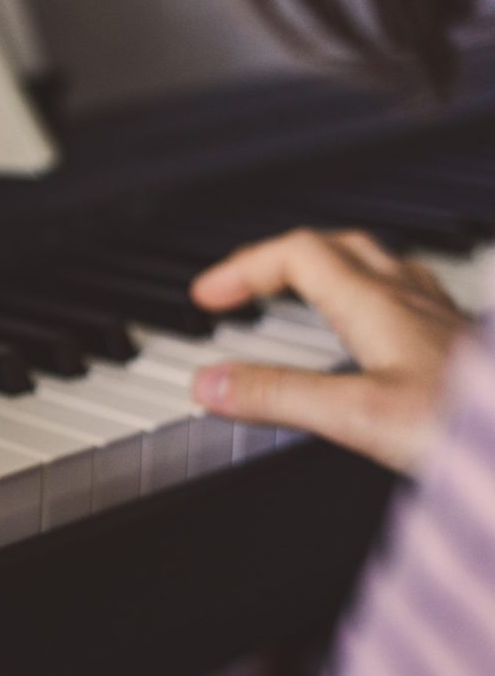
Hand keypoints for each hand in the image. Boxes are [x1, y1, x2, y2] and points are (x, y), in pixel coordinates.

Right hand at [190, 228, 469, 471]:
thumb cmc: (471, 427)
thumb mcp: (359, 416)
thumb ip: (280, 396)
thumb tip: (210, 385)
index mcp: (378, 304)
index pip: (296, 253)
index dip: (244, 266)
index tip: (207, 294)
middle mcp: (412, 300)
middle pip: (336, 248)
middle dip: (279, 259)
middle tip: (244, 285)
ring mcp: (442, 320)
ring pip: (378, 266)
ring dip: (328, 269)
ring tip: (301, 293)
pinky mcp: (463, 348)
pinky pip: (409, 298)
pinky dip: (370, 299)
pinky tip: (378, 332)